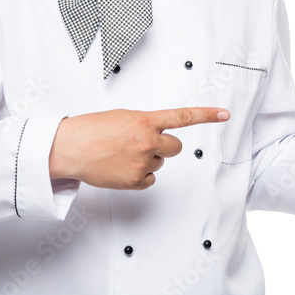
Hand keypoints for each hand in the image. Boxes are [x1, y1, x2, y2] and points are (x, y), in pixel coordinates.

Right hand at [48, 107, 228, 189]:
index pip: (182, 117)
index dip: (206, 115)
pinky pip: (150, 180)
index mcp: (145, 121)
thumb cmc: (92, 129)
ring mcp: (142, 162)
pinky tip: (121, 168)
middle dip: (164, 146)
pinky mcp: (134, 181)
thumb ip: (145, 124)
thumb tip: (158, 135)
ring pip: (160, 163)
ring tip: (122, 154)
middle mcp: (147, 141)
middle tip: (141, 144)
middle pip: (175, 147)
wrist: (69, 147)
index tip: (225, 113)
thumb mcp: (123, 117)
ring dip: (147, 160)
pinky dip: (139, 176)